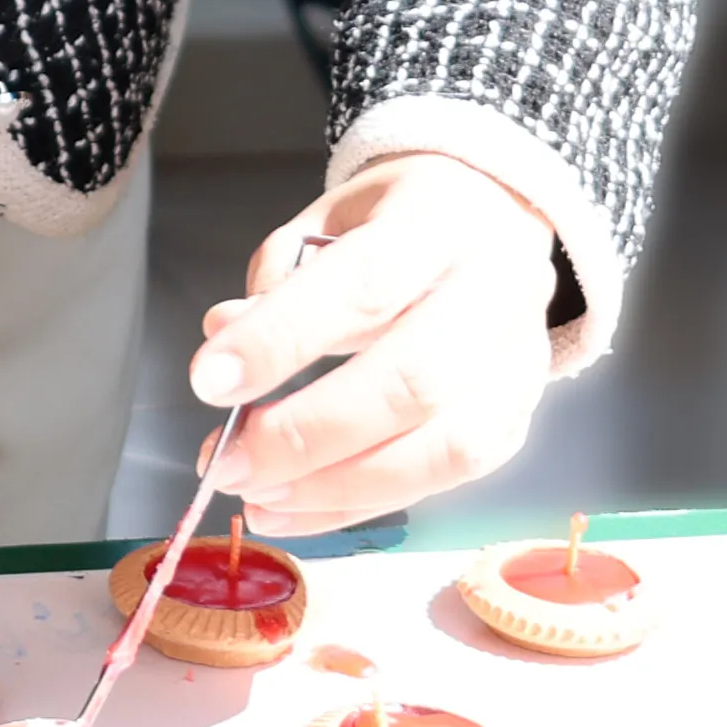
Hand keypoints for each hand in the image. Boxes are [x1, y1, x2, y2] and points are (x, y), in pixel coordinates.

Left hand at [187, 152, 569, 535]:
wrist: (498, 222)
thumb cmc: (399, 222)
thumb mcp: (331, 219)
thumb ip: (278, 276)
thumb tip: (226, 337)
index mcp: (441, 221)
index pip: (364, 284)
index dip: (282, 340)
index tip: (209, 382)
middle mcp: (495, 294)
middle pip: (412, 382)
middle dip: (307, 435)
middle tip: (229, 462)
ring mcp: (517, 365)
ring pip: (441, 449)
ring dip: (336, 487)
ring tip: (258, 494)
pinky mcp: (516, 421)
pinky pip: (442, 482)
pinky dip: (360, 504)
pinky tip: (298, 507)